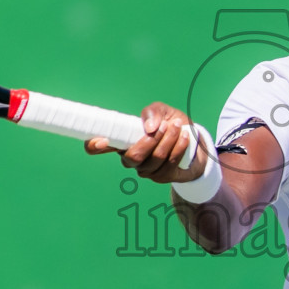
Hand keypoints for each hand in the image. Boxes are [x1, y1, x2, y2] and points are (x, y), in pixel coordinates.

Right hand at [83, 101, 207, 183]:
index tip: (103, 140)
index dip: (94, 146)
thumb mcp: (162, 112)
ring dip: (167, 141)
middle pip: (132, 157)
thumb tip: (150, 127)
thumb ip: (153, 112)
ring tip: (177, 126)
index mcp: (122, 142)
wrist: (194, 142)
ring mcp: (145, 170)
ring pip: (154, 160)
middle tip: (164, 125)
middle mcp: (130, 159)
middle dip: (150, 141)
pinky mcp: (162, 177)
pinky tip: (183, 137)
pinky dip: (177, 148)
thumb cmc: (172, 125)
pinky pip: (168, 165)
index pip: (96, 148)